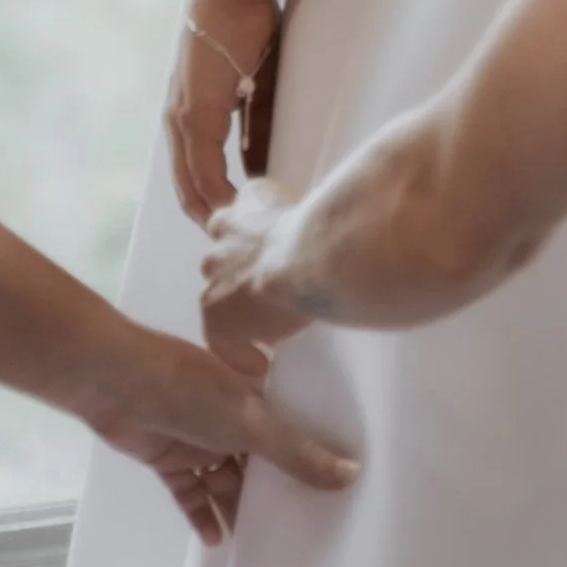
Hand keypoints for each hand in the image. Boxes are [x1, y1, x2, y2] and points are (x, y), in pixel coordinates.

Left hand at [88, 303, 354, 540]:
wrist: (115, 384)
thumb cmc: (189, 389)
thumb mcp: (252, 422)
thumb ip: (297, 452)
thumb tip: (351, 474)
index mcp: (256, 397)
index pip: (290, 433)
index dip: (307, 462)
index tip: (330, 494)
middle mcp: (229, 418)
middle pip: (257, 463)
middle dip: (272, 493)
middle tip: (298, 531)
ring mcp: (197, 439)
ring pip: (224, 481)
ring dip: (237, 508)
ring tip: (260, 546)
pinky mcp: (168, 459)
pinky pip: (191, 493)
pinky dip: (202, 514)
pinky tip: (217, 540)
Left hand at [165, 0, 279, 228]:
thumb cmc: (245, 26)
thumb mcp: (253, 85)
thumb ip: (255, 127)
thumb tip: (259, 168)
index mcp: (189, 114)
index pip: (194, 175)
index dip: (212, 203)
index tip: (234, 227)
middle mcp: (177, 120)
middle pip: (188, 189)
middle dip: (210, 219)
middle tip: (234, 247)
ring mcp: (182, 118)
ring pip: (192, 184)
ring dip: (214, 213)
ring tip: (237, 239)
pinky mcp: (196, 113)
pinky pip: (205, 168)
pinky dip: (220, 194)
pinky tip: (238, 212)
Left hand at [202, 185, 318, 374]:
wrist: (314, 255)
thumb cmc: (330, 230)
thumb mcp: (321, 208)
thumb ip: (316, 217)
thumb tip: (351, 222)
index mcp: (250, 202)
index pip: (239, 219)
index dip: (252, 242)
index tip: (265, 259)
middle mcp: (224, 236)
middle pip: (222, 258)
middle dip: (240, 277)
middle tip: (266, 297)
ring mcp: (215, 275)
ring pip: (218, 295)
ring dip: (239, 311)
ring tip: (266, 330)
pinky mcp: (216, 312)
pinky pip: (220, 338)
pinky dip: (239, 352)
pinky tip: (260, 364)